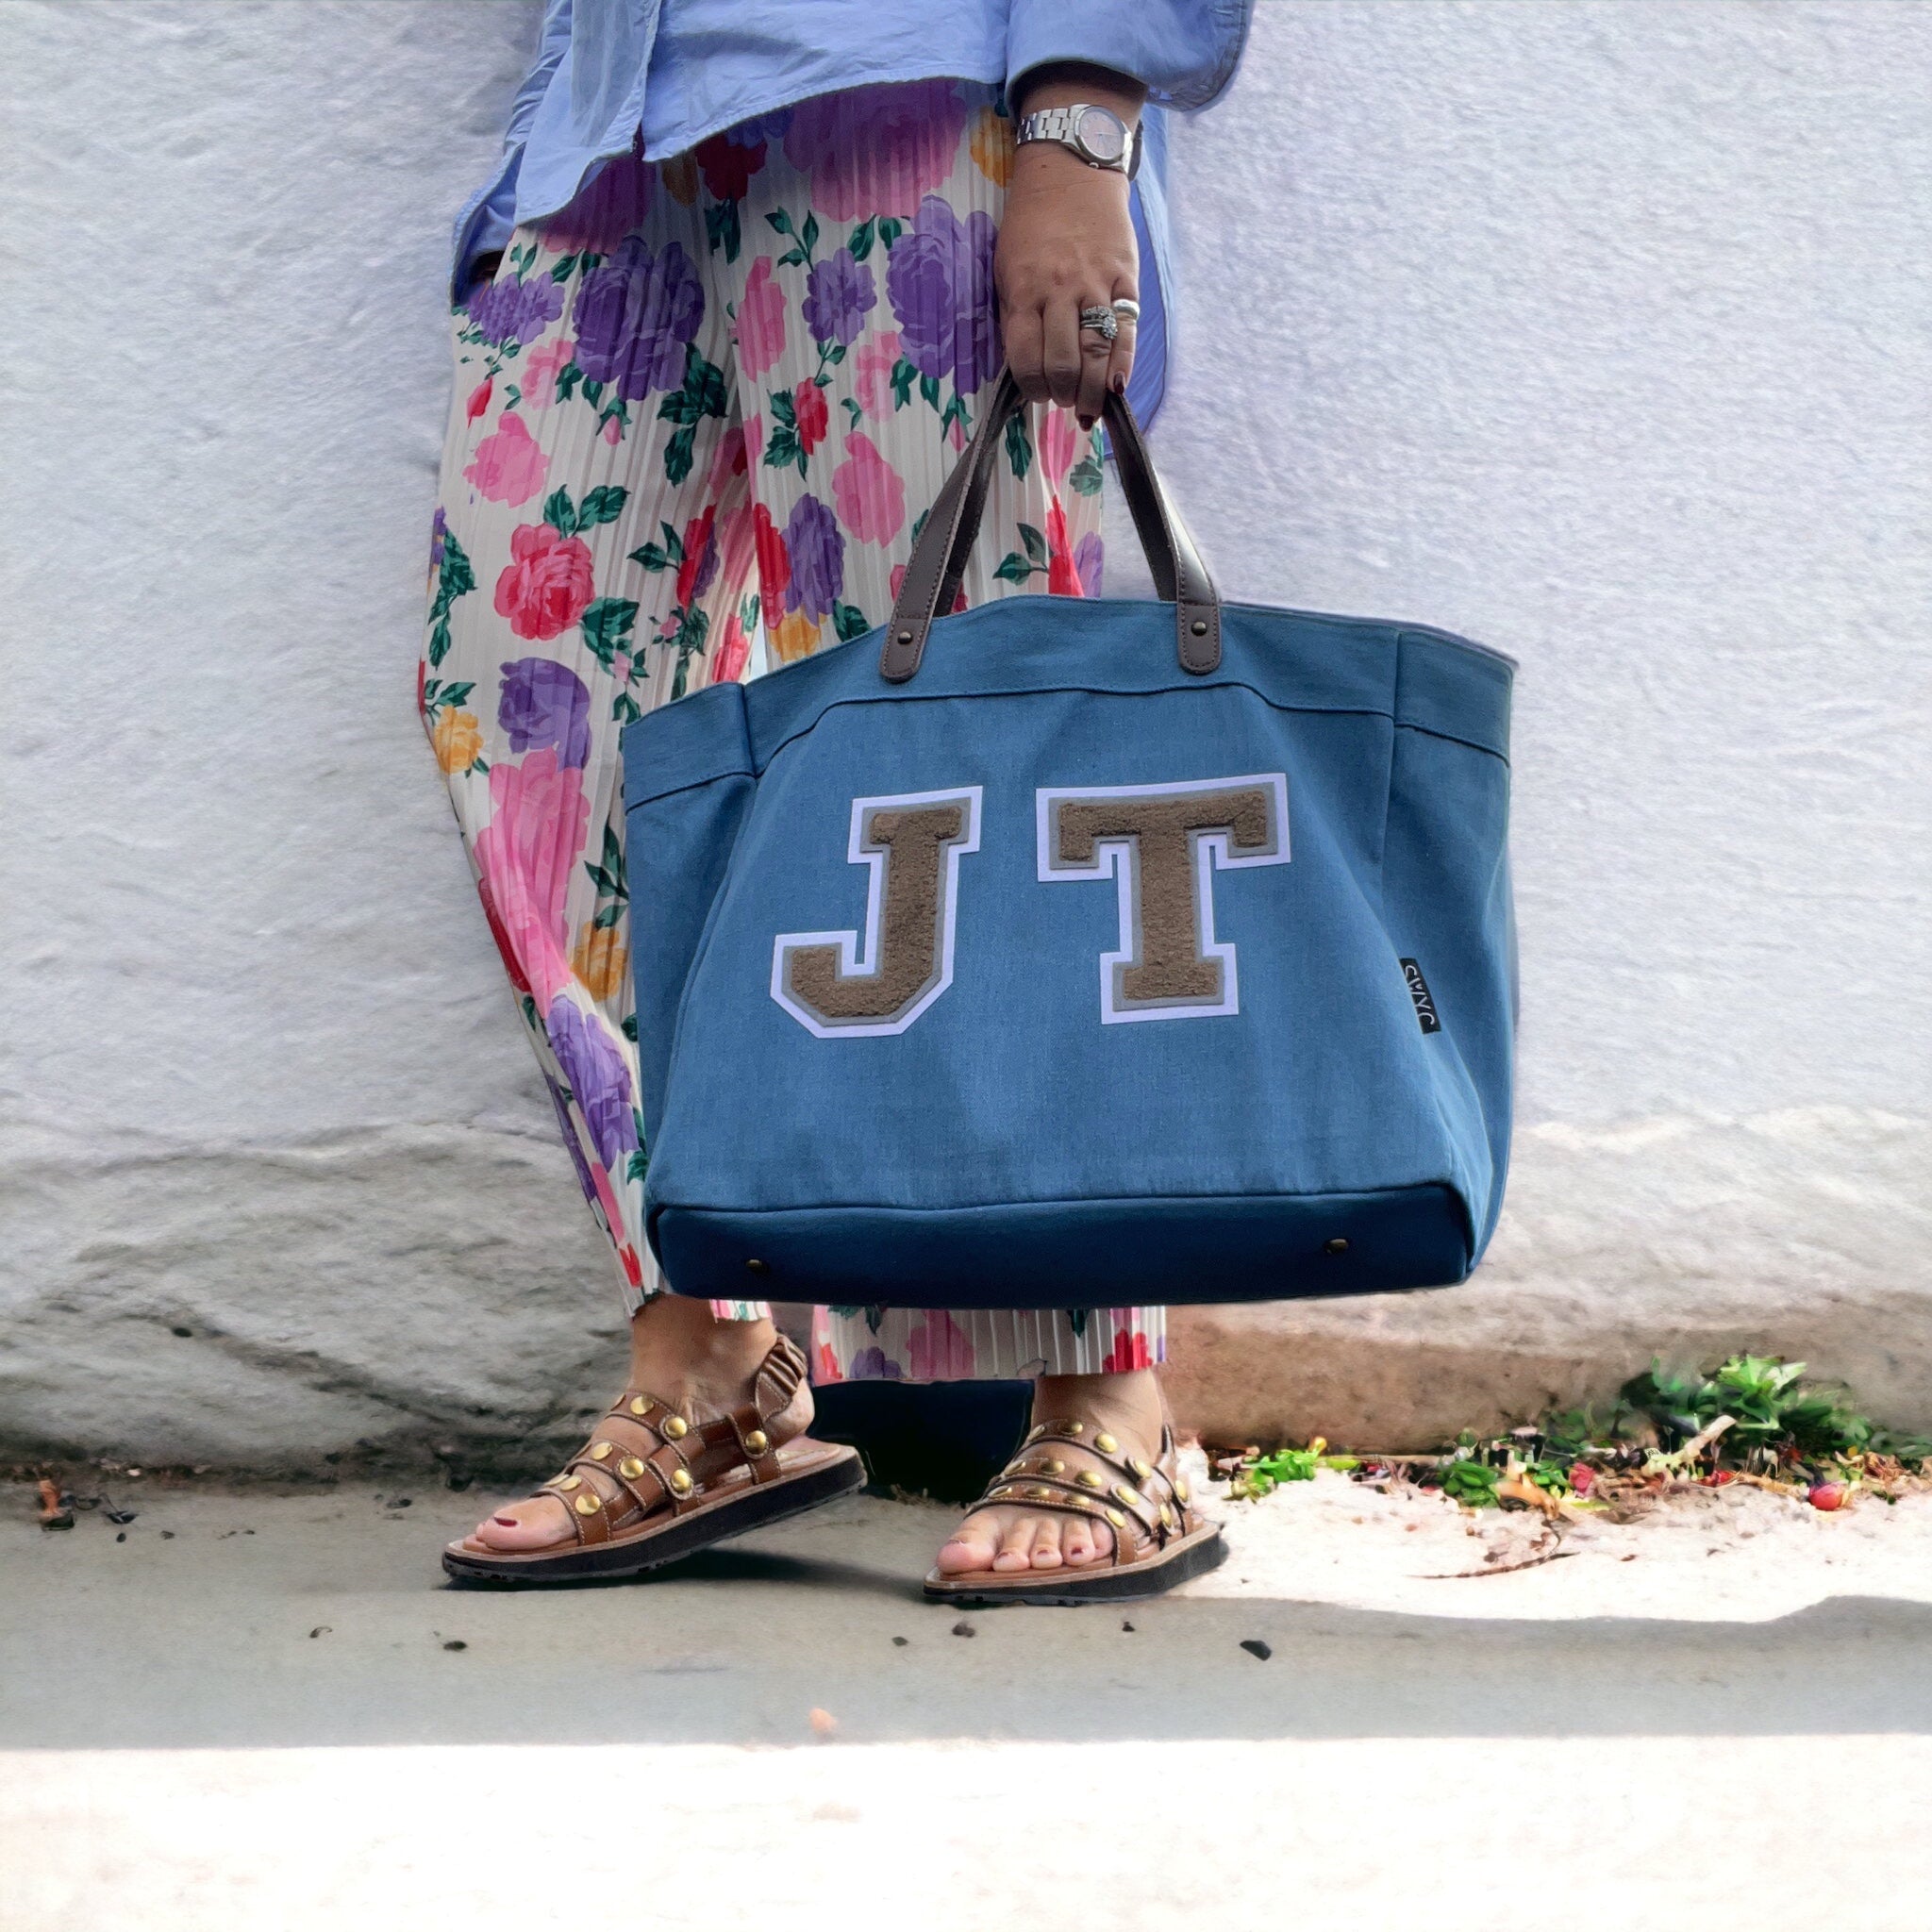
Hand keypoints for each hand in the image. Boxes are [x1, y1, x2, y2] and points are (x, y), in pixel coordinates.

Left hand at [996, 68, 1145, 429]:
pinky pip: (1126, 331)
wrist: (1072, 169)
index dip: (1032, 388)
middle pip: (1063, 363)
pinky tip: (1117, 388)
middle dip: (1063, 394)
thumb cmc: (1032, 222)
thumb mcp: (1006, 266)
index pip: (1026, 358)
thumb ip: (1016, 314)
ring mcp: (1095, 284)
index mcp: (1023, 289)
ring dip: (1091, 391)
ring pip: (1095, 353)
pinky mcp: (1124, 278)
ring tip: (1088, 407)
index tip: (1037, 396)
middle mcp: (1059, 290)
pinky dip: (1122, 366)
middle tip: (1064, 401)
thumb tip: (1029, 364)